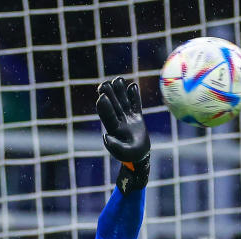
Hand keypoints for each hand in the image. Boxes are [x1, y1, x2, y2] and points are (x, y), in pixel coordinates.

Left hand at [96, 77, 149, 192]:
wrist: (139, 155)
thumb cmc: (130, 156)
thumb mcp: (123, 153)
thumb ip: (115, 146)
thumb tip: (105, 136)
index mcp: (113, 128)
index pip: (108, 115)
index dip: (104, 106)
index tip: (102, 97)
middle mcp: (119, 120)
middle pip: (113, 104)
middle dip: (109, 94)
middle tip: (105, 84)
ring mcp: (128, 117)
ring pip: (123, 101)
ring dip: (120, 91)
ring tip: (118, 79)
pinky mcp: (136, 116)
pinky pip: (135, 104)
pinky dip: (134, 96)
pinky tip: (133, 86)